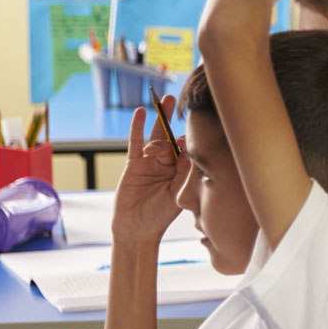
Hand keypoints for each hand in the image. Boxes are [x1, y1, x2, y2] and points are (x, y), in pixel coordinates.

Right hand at [111, 94, 189, 243]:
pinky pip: (135, 142)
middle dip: (175, 120)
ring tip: (163, 100)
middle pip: (172, 138)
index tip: (193, 135)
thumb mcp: (178, 195)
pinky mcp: (133, 164)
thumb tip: (189, 153)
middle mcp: (168, 165)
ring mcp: (150, 163)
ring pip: (156, 137)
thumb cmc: (161, 217)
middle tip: (179, 99)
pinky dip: (138, 127)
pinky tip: (141, 113)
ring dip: (160, 119)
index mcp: (183, 173)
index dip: (190, 140)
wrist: (137, 229)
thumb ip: (184, 175)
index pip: (188, 150)